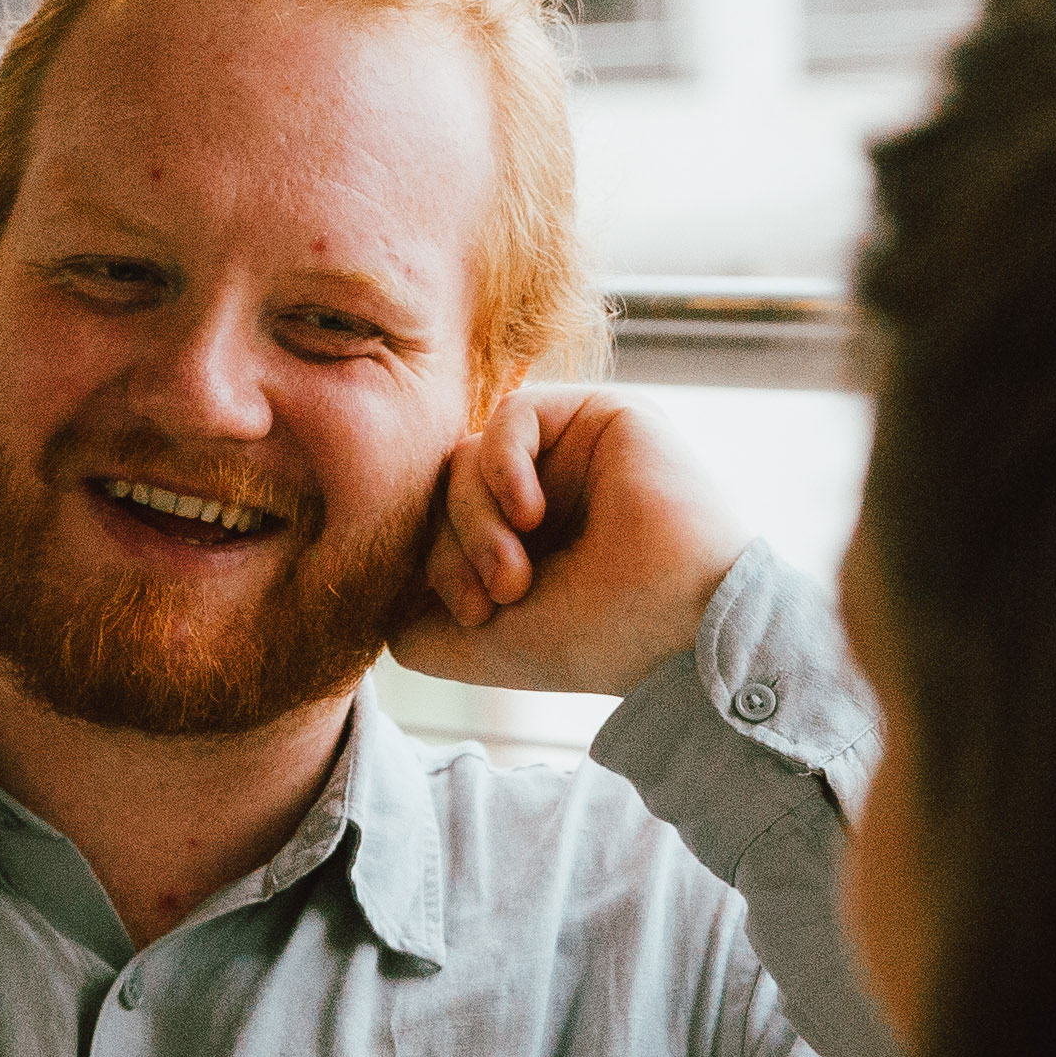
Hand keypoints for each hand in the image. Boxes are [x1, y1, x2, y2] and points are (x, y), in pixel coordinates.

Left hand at [394, 386, 752, 697]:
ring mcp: (576, 450)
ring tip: (514, 576)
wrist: (679, 634)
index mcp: (526, 538)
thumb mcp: (479, 644)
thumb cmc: (595, 642)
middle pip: (445, 486)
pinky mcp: (604, 414)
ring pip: (469, 454)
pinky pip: (512, 412)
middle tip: (491, 599)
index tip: (469, 614)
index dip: (434, 561)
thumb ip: (415, 624)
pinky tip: (527, 512)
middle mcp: (549, 488)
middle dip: (450, 545)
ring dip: (474, 519)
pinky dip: (501, 464)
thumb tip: (376, 602)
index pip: (438, 520)